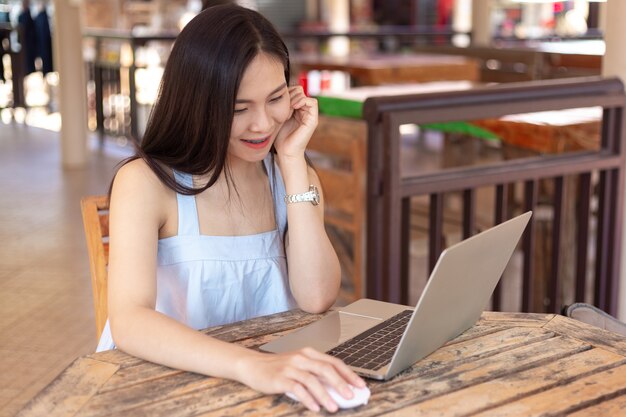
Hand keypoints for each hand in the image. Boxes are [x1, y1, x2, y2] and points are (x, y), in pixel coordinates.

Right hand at [238, 347, 365, 412]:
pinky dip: (307, 398)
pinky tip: (315, 407)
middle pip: (325, 369)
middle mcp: (301, 358)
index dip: (349, 373)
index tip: (360, 385)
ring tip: (333, 407)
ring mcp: (290, 367)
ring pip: (312, 380)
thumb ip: (316, 375)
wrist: (252, 365)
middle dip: (341, 383)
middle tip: (351, 396)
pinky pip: (297, 388)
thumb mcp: (299, 366)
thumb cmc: (278, 368)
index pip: (334, 362)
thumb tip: (338, 390)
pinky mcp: (280, 378)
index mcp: (309, 353)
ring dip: (325, 395)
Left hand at [274, 86, 317, 160]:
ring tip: (288, 108)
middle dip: (290, 94)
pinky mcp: (313, 120)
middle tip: (283, 105)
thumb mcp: (279, 117)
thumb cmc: (280, 137)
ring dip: (295, 98)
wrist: (285, 152)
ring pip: (305, 95)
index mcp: (297, 111)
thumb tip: (280, 92)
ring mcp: (310, 116)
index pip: (294, 91)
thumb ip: (282, 105)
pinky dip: (302, 101)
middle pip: (300, 91)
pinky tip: (293, 108)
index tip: (278, 101)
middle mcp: (305, 112)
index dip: (287, 92)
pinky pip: (312, 102)